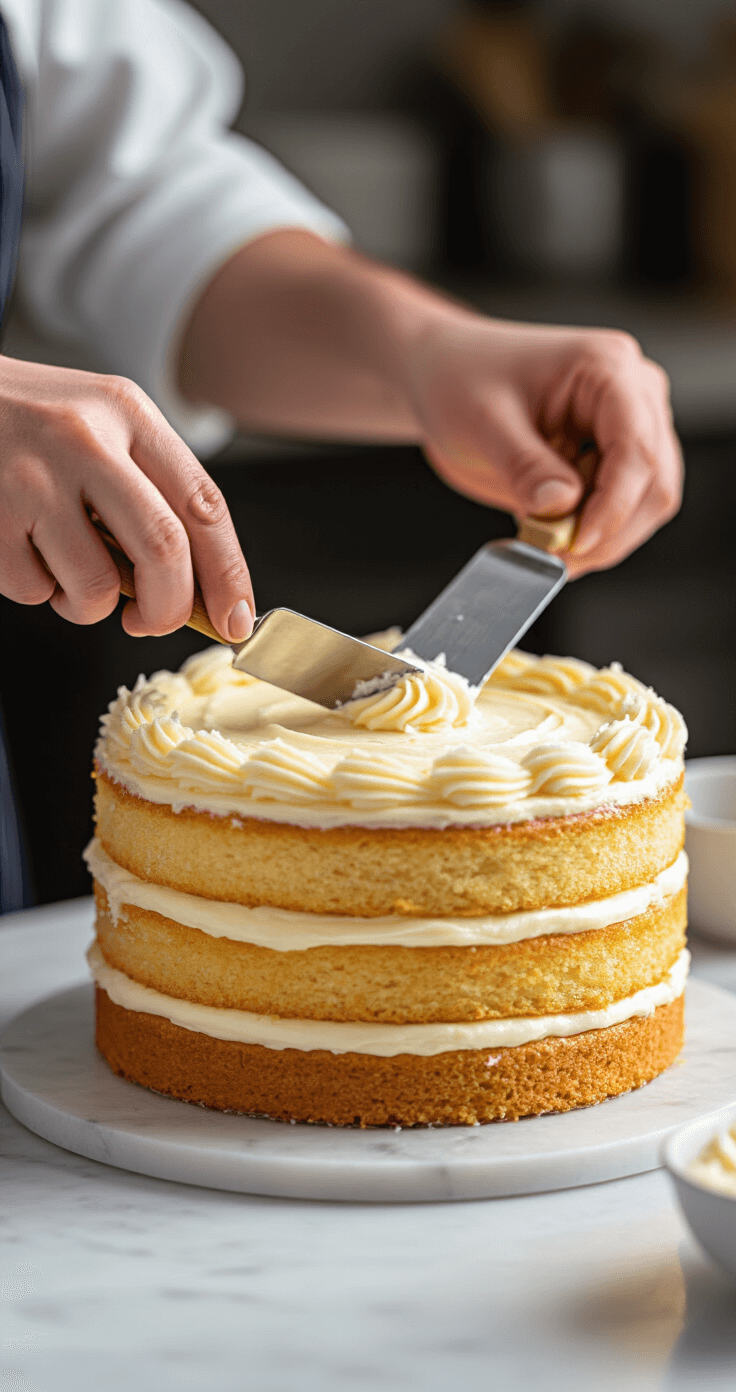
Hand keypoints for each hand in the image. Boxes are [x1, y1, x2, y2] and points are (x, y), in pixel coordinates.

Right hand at [0, 357, 253, 638]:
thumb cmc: (27, 424)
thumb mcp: (98, 426)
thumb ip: (147, 491)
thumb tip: (194, 590)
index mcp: (127, 412)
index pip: (203, 504)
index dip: (229, 574)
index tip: (235, 620)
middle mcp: (85, 439)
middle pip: (164, 548)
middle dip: (168, 607)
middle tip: (151, 622)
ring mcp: (31, 477)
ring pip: (95, 586)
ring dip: (88, 606)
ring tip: (66, 571)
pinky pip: (32, 590)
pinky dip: (36, 590)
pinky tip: (20, 548)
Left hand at [404, 315, 682, 575]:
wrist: (446, 374)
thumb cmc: (461, 378)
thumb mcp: (482, 422)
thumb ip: (524, 466)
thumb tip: (561, 506)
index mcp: (606, 367)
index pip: (635, 448)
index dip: (612, 507)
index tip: (575, 544)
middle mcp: (632, 392)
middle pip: (653, 482)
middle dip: (608, 532)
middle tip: (553, 557)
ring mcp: (630, 423)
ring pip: (648, 501)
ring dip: (603, 537)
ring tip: (544, 541)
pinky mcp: (616, 454)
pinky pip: (625, 506)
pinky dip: (592, 531)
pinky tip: (550, 529)